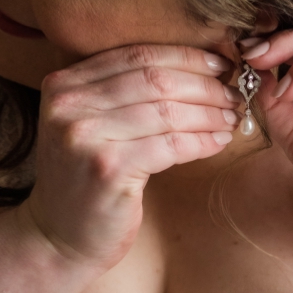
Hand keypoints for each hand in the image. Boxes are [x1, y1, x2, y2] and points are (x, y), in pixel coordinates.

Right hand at [23, 45, 237, 266]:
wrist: (58, 237)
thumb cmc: (87, 178)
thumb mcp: (92, 124)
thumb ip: (123, 92)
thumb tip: (197, 67)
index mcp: (64, 83)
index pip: (138, 55)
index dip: (187, 57)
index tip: (222, 64)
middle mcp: (69, 104)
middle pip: (156, 79)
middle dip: (205, 85)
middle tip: (235, 94)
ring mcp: (85, 136)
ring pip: (168, 111)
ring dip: (210, 114)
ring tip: (232, 119)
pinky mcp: (108, 169)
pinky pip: (172, 145)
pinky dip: (202, 141)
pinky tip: (219, 143)